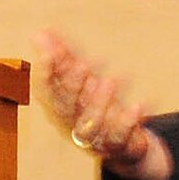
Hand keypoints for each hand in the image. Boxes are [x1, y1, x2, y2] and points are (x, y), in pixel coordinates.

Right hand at [34, 30, 173, 179]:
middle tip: (83, 65)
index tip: (48, 52)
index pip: (47, 90)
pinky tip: (138, 106)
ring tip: (111, 81)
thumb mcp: (80, 81)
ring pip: (92, 124)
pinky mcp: (118, 146)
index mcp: (60, 107)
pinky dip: (128, 123)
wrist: (122, 144)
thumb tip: (40, 33)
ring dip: (100, 102)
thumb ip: (62, 58)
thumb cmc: (95, 106)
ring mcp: (95, 138)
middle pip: (66, 108)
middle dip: (73, 86)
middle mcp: (73, 124)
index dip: (46, 73)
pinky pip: (120, 137)